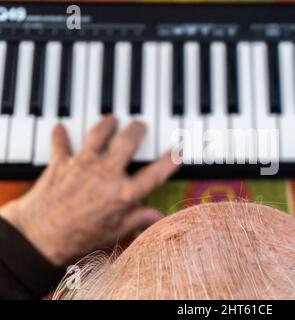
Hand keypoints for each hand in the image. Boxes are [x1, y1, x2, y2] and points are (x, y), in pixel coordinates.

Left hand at [0, 116, 178, 265]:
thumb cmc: (79, 237)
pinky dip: (61, 135)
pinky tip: (62, 128)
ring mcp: (84, 165)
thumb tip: (158, 217)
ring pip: (98, 134)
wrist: (40, 237)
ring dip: (107, 124)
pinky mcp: (62, 162)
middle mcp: (106, 174)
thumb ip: (138, 219)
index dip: (171, 160)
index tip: (178, 151)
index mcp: (123, 193)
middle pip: (127, 141)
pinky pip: (62, 143)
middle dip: (137, 129)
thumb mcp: (115, 232)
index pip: (155, 173)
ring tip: (112, 119)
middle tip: (141, 126)